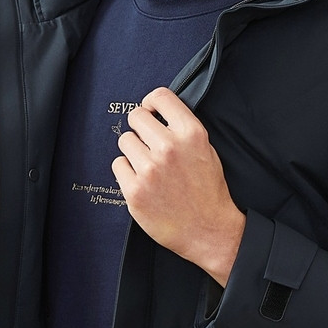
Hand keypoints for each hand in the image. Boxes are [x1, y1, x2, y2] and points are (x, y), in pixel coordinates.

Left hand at [111, 87, 245, 285]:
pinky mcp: (134, 190)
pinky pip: (118, 165)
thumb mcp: (207, 151)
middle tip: (147, 142)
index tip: (151, 111)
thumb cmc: (208, 192)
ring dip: (133, 150)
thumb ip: (183, 130)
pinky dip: (126, 172)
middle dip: (140, 127)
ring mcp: (150, 169)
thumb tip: (159, 114)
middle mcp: (169, 148)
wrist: (208, 230)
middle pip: (136, 116)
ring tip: (147, 165)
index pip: (160, 97)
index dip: (152, 102)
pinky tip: (142, 181)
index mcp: (191, 134)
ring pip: (124, 140)